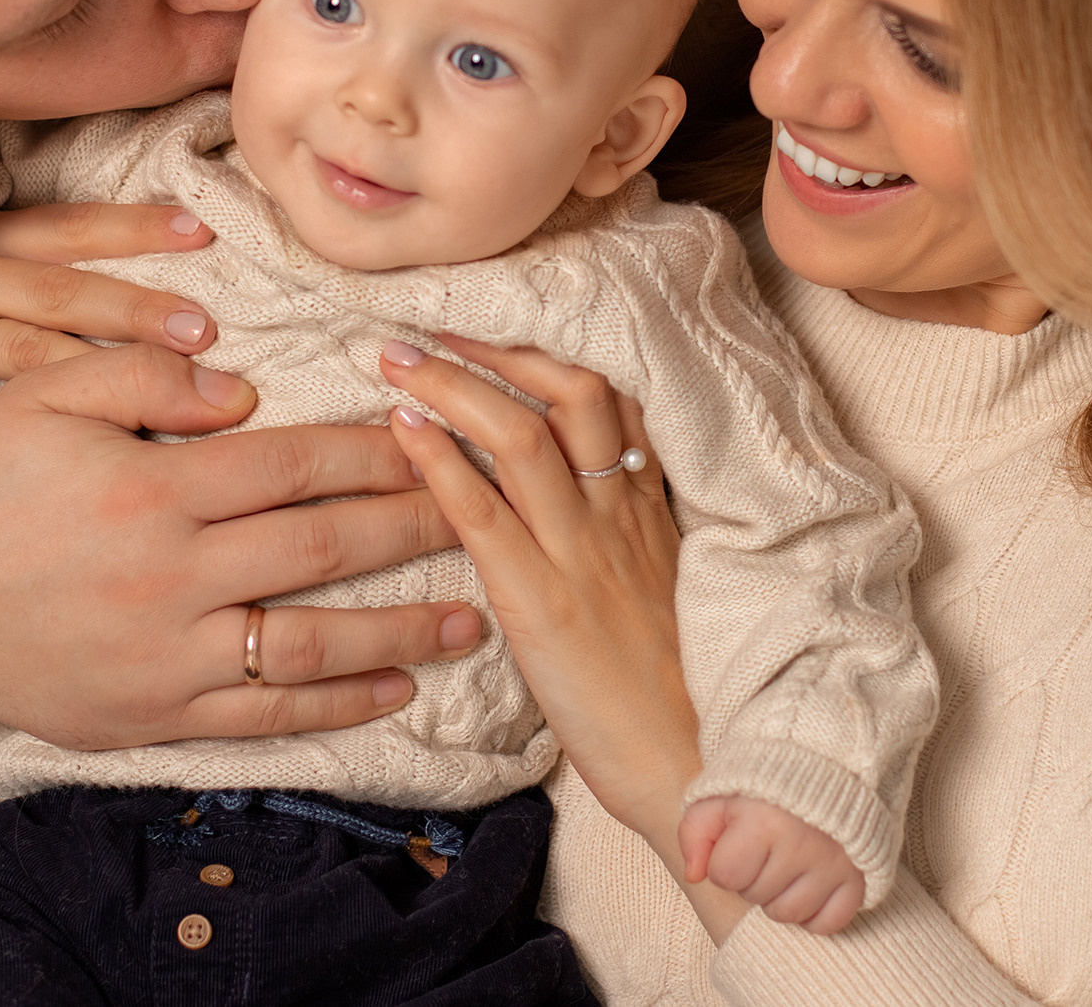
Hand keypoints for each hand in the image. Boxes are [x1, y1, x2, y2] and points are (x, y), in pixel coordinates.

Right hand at [0, 202, 221, 502]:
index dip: (130, 226)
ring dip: (102, 373)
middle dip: (133, 307)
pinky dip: (38, 436)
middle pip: (52, 288)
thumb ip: (31, 283)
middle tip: (205, 329)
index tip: (200, 232)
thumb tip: (150, 299)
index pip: (61, 225)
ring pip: (20, 350)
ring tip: (169, 390)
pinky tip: (93, 454)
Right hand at [0, 341, 480, 791]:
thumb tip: (240, 385)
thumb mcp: (39, 399)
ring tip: (476, 615)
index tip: (436, 431)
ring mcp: (169, 656)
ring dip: (403, 629)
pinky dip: (338, 704)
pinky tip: (395, 687)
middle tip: (487, 509)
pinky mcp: (158, 717)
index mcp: (152, 489)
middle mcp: (172, 576)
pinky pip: (267, 715)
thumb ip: (138, 370)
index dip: (376, 448)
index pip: (294, 463)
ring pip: (313, 643)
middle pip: (323, 547)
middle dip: (416, 526)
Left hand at [376, 336, 749, 940]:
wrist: (693, 763)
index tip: (496, 326)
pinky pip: (484, 511)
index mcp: (649, 510)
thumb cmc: (674, 692)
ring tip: (397, 361)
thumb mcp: (658, 591)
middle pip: (571, 390)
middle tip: (434, 327)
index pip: (613, 400)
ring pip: (521, 434)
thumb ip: (621, 538)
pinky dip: (436, 461)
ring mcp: (583, 553)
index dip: (551, 353)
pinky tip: (400, 431)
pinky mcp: (543, 603)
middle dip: (497, 348)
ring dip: (452, 386)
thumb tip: (565, 502)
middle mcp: (620, 514)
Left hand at [681, 795, 864, 933]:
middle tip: (764, 848)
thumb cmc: (762, 783)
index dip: (725, 861)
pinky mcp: (858, 877)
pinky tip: (807, 884)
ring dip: (779, 896)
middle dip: (752, 876)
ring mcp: (833, 864)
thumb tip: (694, 876)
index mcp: (764, 822)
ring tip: (784, 864)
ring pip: (789, 914)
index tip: (738, 840)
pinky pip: (828, 923)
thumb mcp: (717, 797)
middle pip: (756, 897)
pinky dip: (814, 912)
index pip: (725, 875)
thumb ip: (694, 834)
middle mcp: (802, 845)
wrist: (822, 762)